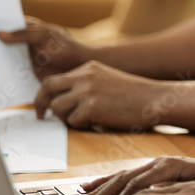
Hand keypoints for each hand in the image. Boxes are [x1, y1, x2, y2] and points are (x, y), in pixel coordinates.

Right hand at [0, 17, 92, 76]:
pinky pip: (9, 74)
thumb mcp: (46, 36)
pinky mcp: (23, 74)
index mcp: (26, 29)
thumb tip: (0, 34)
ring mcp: (20, 59)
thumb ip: (25, 34)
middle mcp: (20, 44)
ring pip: (1, 59)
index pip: (4, 25)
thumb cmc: (66, 47)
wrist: (79, 68)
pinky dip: (0, 76)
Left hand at [35, 61, 161, 129]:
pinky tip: (96, 123)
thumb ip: (86, 83)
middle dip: (40, 103)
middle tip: (41, 116)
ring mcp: (88, 91)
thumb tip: (64, 99)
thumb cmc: (134, 94)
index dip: (45, 94)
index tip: (43, 106)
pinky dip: (81, 126)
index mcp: (88, 68)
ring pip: (57, 108)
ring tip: (81, 120)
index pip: (54, 79)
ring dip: (65, 118)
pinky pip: (73, 121)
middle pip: (47, 88)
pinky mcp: (92, 107)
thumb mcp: (107, 79)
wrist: (154, 99)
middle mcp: (85, 77)